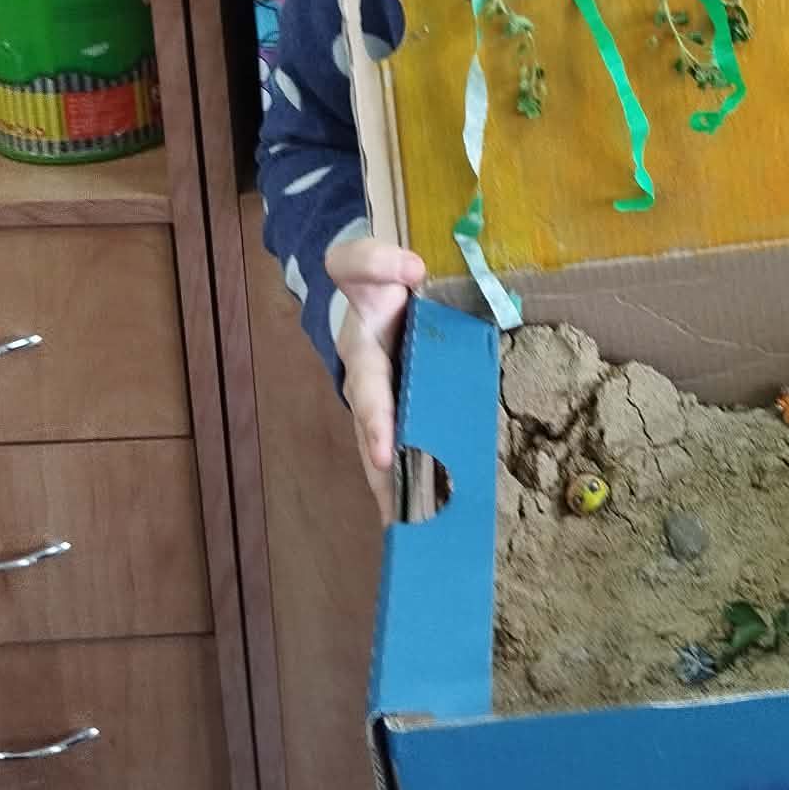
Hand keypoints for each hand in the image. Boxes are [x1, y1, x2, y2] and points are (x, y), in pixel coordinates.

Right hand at [325, 234, 425, 525]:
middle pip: (374, 439)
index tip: (386, 455)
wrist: (366, 293)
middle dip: (386, 476)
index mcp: (362, 355)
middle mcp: (368, 389)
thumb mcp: (362, 261)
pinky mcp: (399, 414)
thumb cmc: (368, 282)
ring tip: (414, 530)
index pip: (370, 393)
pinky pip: (403, 450)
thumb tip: (412, 269)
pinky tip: (426, 515)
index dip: (377, 423)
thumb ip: (378, 259)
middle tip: (401, 515)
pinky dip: (409, 481)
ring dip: (397, 490)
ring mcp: (382, 406)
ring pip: (385, 454)